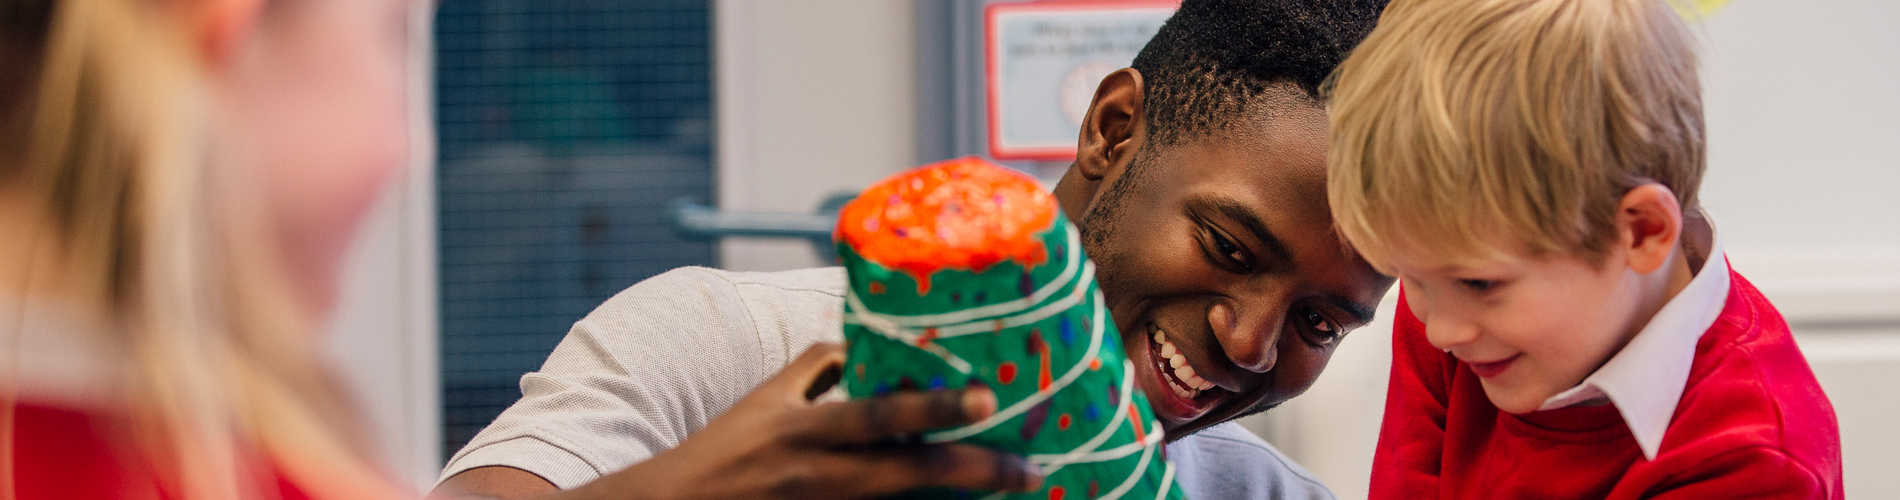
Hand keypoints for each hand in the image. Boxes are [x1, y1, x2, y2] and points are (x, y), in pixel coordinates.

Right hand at [568, 343, 1041, 499]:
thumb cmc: (724, 449)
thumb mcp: (765, 400)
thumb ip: (817, 368)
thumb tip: (868, 341)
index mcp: (806, 431)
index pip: (878, 416)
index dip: (934, 411)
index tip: (986, 400)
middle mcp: (820, 476)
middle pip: (909, 476)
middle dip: (975, 472)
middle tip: (1031, 470)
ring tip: (1014, 490)